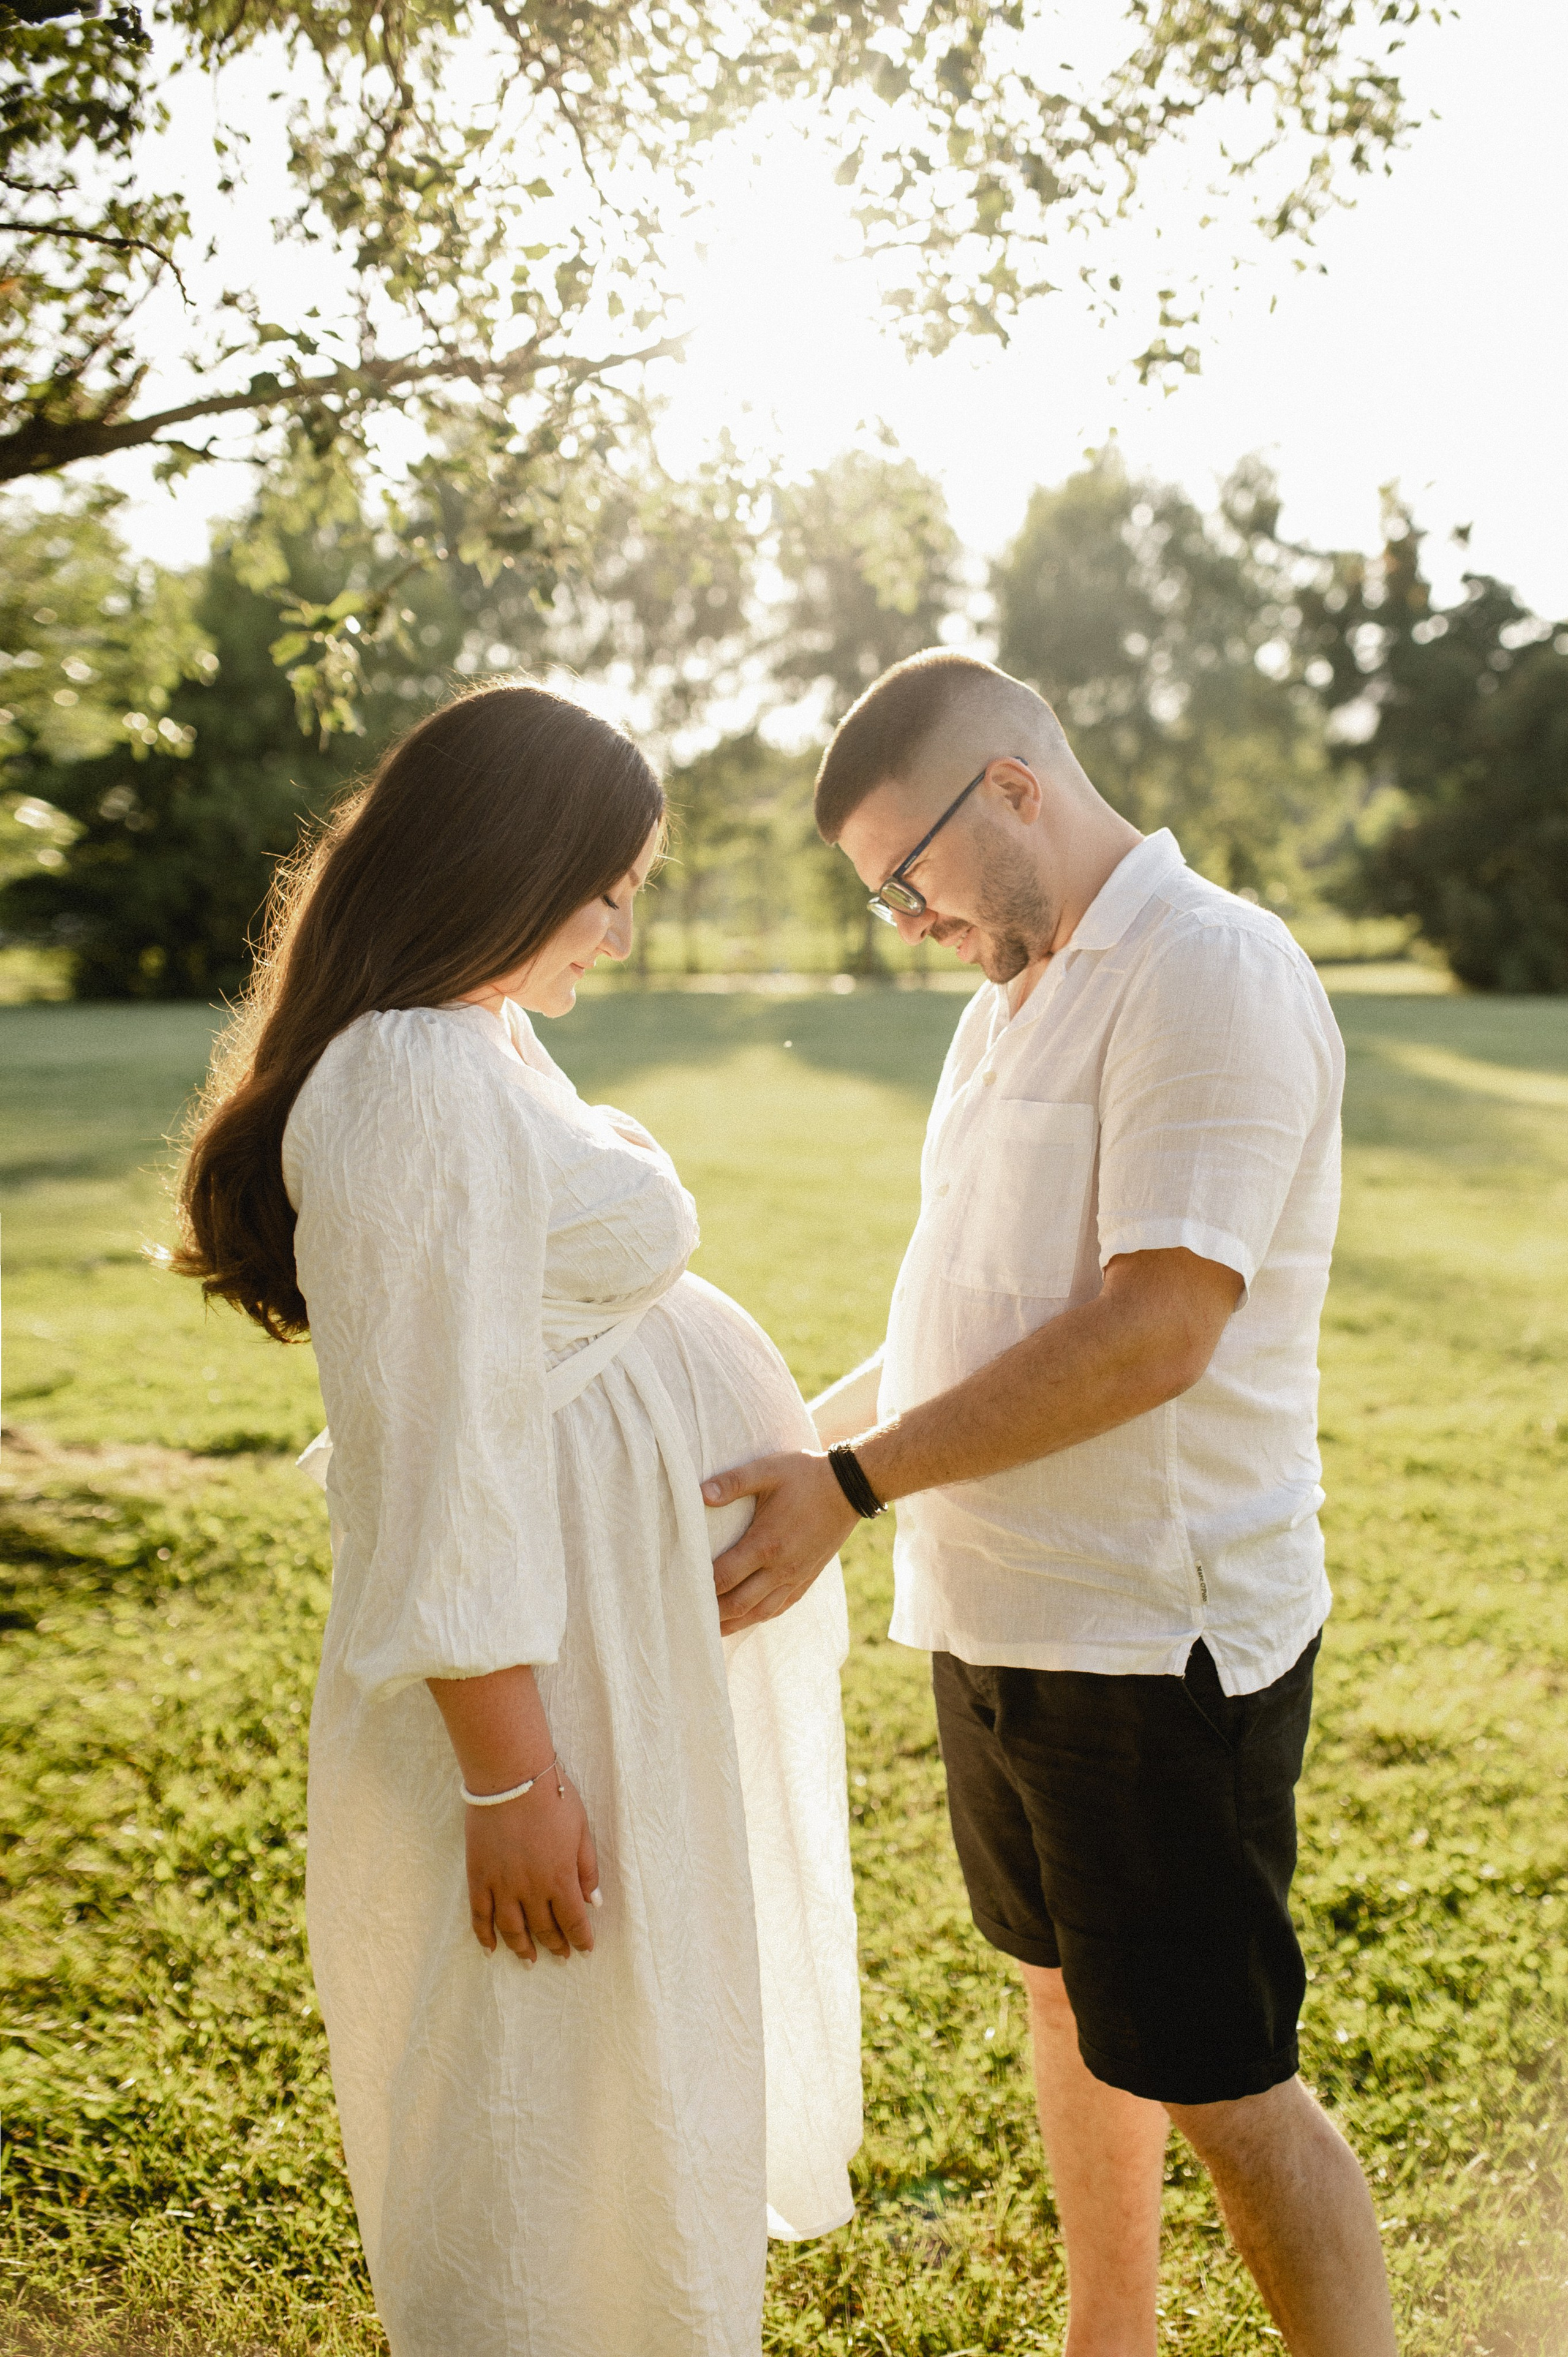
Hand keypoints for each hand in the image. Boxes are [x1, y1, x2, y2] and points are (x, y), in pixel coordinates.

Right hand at [464, 1773, 599, 1965]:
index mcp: (560, 1878)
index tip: (584, 1949)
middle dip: (555, 1945)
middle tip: (561, 1956)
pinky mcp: (479, 1877)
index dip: (580, 1939)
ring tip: (528, 1960)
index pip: (573, 1920)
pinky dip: (483, 1935)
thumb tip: (593, 1902)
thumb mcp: (582, 1830)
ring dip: (521, 1948)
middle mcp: (531, 1889)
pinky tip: (490, 1949)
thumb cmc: (553, 1799)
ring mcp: (502, 1885)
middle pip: (543, 1928)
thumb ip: (587, 1869)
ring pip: (511, 1929)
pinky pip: (479, 1915)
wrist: (511, 1778)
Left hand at [704, 1451, 857, 1633]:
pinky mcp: (808, 1578)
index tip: (681, 1590)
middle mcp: (781, 1567)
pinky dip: (760, 1617)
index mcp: (766, 1543)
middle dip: (713, 1614)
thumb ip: (733, 1482)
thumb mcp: (767, 1469)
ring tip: (712, 1630)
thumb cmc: (805, 1475)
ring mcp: (796, 1576)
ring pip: (760, 1612)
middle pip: (739, 1603)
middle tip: (688, 1618)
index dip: (701, 1587)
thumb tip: (699, 1494)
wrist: (849, 1486)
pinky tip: (747, 1618)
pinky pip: (781, 1606)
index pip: (725, 1577)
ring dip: (734, 1623)